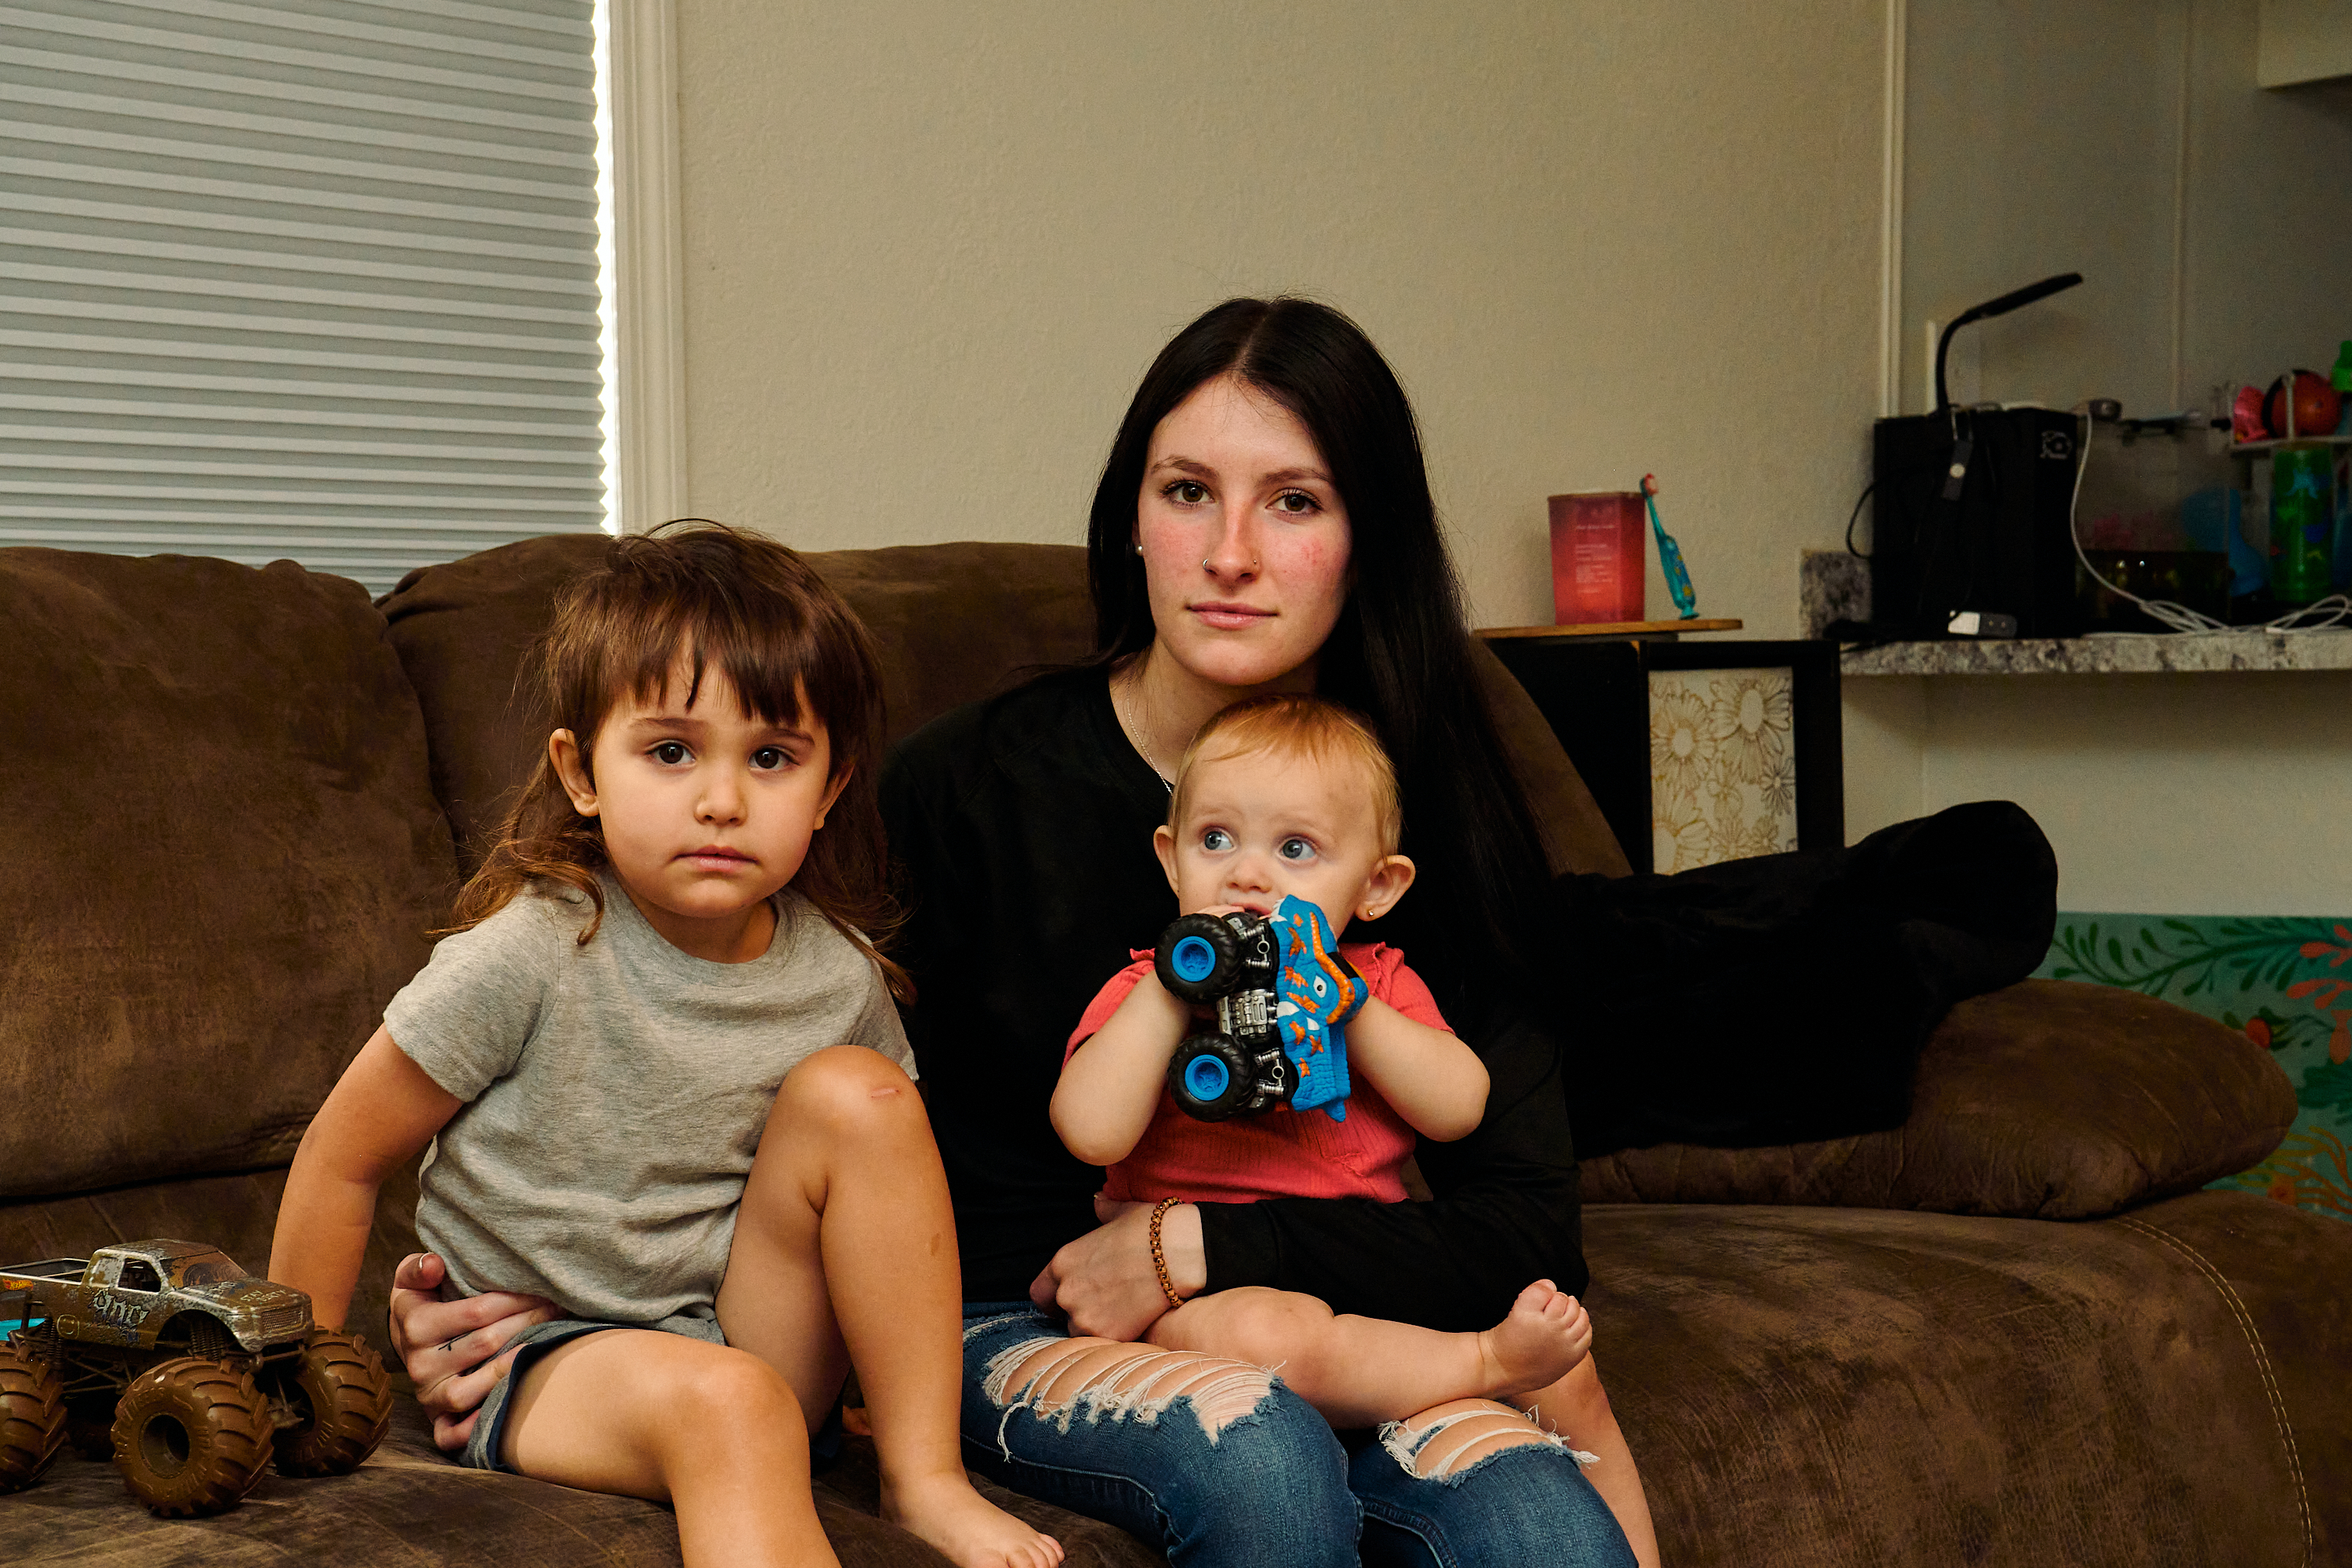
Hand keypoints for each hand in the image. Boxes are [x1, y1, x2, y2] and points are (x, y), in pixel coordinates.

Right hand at [387, 1252, 559, 1452]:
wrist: (407, 1342)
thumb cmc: (424, 1301)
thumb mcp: (413, 1278)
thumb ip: (420, 1267)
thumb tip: (435, 1263)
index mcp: (416, 1326)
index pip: (479, 1311)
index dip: (518, 1298)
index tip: (545, 1289)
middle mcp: (420, 1365)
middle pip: (488, 1344)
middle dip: (529, 1323)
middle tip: (557, 1309)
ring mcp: (430, 1396)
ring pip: (477, 1387)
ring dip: (517, 1365)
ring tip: (547, 1342)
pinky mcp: (436, 1422)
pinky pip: (454, 1434)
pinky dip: (478, 1428)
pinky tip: (508, 1406)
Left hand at [1026, 1195, 1203, 1340]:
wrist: (1179, 1255)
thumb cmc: (1152, 1230)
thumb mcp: (1121, 1212)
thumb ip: (1103, 1210)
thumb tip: (1098, 1200)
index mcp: (1063, 1261)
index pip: (1039, 1292)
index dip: (1054, 1297)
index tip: (1069, 1298)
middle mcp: (1067, 1291)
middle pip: (1060, 1314)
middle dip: (1078, 1311)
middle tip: (1104, 1303)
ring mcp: (1086, 1317)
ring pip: (1081, 1332)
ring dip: (1096, 1326)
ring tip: (1121, 1310)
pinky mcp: (1109, 1335)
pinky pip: (1104, 1343)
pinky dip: (1115, 1336)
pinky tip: (1133, 1320)